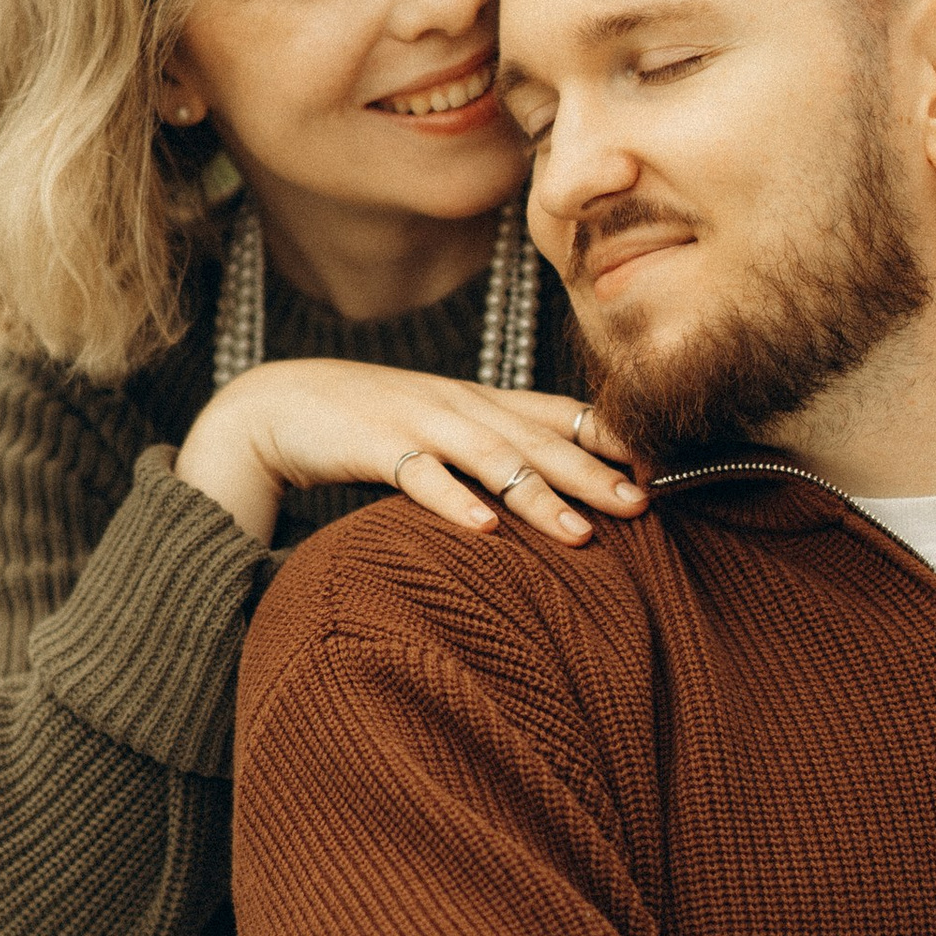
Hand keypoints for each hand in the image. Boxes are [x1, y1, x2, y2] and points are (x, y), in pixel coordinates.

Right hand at [176, 364, 646, 551]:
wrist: (279, 403)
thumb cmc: (369, 422)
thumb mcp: (440, 425)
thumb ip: (492, 446)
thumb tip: (554, 481)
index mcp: (480, 402)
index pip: (557, 413)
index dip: (607, 436)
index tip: (656, 466)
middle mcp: (460, 406)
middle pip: (538, 442)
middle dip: (593, 474)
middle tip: (644, 506)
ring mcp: (419, 423)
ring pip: (490, 460)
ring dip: (538, 497)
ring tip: (580, 533)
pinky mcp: (374, 445)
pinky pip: (419, 476)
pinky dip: (452, 501)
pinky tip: (482, 528)